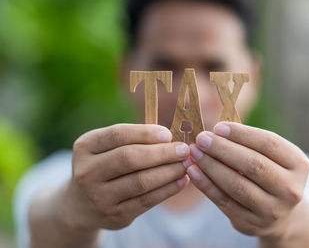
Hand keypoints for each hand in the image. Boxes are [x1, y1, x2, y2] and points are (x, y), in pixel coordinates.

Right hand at [61, 124, 189, 230]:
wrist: (81, 205)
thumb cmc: (104, 166)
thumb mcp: (106, 148)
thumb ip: (132, 139)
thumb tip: (171, 138)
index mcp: (85, 147)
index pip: (117, 135)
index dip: (145, 133)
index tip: (168, 134)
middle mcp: (87, 172)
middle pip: (129, 158)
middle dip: (162, 152)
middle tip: (184, 149)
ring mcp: (99, 197)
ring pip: (141, 181)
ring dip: (169, 171)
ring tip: (186, 164)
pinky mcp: (115, 215)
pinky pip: (147, 200)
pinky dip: (168, 189)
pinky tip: (182, 180)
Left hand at [185, 122, 308, 239]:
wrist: (279, 213)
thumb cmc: (270, 173)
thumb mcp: (271, 157)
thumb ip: (250, 143)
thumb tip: (216, 130)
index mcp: (299, 165)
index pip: (269, 144)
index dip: (241, 133)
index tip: (218, 126)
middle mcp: (290, 190)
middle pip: (253, 164)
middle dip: (223, 149)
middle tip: (202, 138)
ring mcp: (272, 210)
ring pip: (237, 185)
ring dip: (211, 166)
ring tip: (195, 152)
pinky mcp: (251, 224)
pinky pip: (224, 201)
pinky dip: (206, 184)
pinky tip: (193, 171)